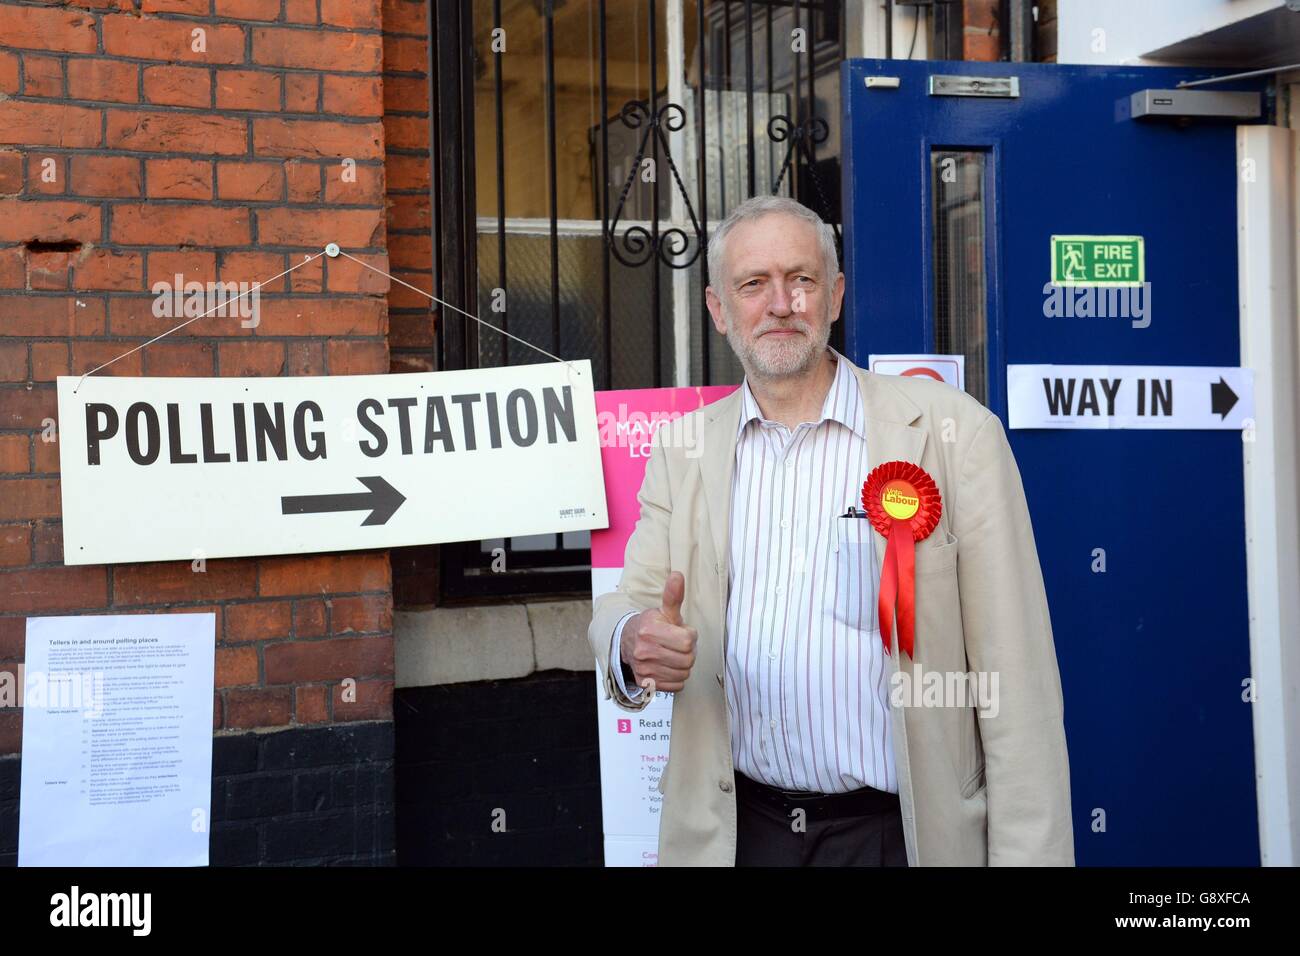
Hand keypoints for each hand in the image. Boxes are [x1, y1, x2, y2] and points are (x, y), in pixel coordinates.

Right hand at [621, 571, 697, 694]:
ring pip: (683, 673)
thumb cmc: (651, 626)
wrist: (628, 643)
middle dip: (688, 651)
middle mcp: (643, 650)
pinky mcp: (646, 682)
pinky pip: (677, 685)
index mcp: (649, 630)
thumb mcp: (664, 610)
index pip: (687, 641)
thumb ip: (673, 595)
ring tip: (673, 655)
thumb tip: (678, 575)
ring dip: (683, 665)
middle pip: (687, 659)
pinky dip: (676, 677)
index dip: (689, 636)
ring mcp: (644, 668)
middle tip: (678, 645)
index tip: (682, 632)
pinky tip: (668, 666)